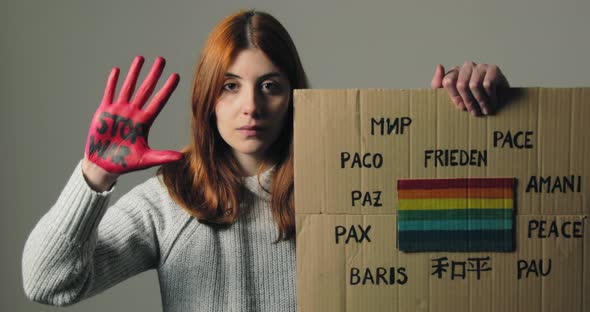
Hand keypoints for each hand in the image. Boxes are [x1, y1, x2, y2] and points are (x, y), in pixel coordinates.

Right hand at [84, 56, 182, 174]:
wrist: (104, 165)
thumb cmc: (125, 162)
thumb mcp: (146, 159)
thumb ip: (163, 156)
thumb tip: (181, 157)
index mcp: (144, 122)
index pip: (158, 101)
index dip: (167, 89)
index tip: (175, 76)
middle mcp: (133, 113)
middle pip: (146, 89)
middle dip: (154, 74)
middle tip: (162, 59)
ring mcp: (119, 111)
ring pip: (128, 87)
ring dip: (134, 73)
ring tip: (141, 58)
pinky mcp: (104, 112)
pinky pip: (109, 93)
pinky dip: (113, 82)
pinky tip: (117, 70)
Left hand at [431, 61, 509, 115]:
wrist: (497, 101)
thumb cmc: (472, 100)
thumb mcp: (450, 96)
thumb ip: (438, 84)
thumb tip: (440, 66)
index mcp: (455, 72)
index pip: (448, 82)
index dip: (454, 97)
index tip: (461, 107)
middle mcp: (467, 66)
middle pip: (461, 85)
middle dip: (468, 101)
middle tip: (474, 112)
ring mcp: (480, 66)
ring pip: (474, 85)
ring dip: (480, 101)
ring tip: (485, 110)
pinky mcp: (493, 69)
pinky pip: (488, 84)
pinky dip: (490, 97)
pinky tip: (492, 103)